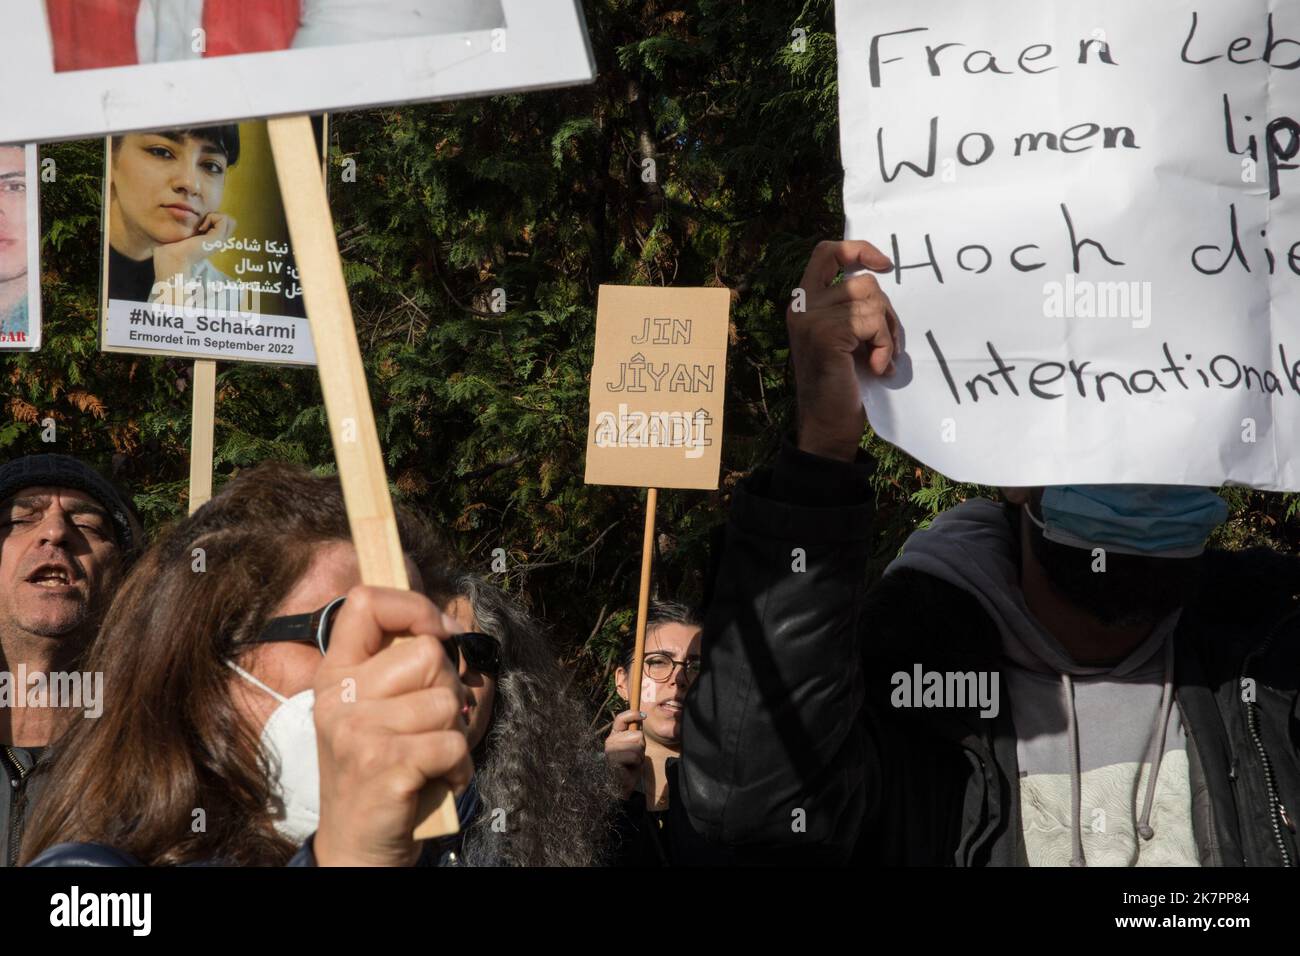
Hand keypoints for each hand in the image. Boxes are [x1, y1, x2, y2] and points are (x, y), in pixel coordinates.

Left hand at [151, 212, 236, 295]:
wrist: (171, 259)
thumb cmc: (170, 248)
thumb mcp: (179, 233)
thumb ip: (185, 225)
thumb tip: (181, 211)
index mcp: (210, 241)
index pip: (221, 223)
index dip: (211, 218)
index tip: (196, 227)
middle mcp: (218, 242)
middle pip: (229, 221)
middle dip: (215, 216)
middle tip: (200, 225)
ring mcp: (220, 241)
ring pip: (228, 219)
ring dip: (214, 216)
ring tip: (201, 227)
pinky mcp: (218, 238)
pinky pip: (223, 218)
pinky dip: (211, 218)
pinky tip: (200, 228)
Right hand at [312, 585, 471, 866]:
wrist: (355, 847)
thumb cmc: (380, 770)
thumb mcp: (375, 711)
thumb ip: (399, 665)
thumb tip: (449, 622)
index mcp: (335, 674)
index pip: (366, 602)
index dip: (413, 606)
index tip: (438, 632)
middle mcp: (338, 698)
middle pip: (428, 653)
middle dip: (448, 690)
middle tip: (429, 726)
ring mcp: (356, 732)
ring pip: (447, 702)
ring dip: (454, 735)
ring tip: (428, 758)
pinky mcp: (382, 766)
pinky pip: (452, 744)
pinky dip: (459, 768)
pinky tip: (436, 780)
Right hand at [603, 708, 646, 799]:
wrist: (619, 787)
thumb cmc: (628, 767)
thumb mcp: (634, 747)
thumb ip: (635, 734)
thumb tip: (641, 717)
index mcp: (614, 735)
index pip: (621, 718)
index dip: (633, 714)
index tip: (644, 715)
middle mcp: (610, 740)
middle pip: (637, 735)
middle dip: (641, 746)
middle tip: (634, 757)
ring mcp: (610, 750)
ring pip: (637, 745)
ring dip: (639, 756)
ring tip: (632, 763)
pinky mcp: (613, 759)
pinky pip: (634, 756)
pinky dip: (636, 763)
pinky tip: (629, 768)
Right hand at [787, 240, 899, 461]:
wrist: (827, 426)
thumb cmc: (842, 385)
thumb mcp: (844, 337)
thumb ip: (851, 308)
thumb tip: (881, 276)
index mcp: (803, 303)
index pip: (826, 253)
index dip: (857, 250)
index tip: (884, 265)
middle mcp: (802, 306)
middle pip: (862, 282)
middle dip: (885, 311)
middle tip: (886, 343)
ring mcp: (811, 319)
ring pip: (871, 300)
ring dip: (886, 331)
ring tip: (880, 359)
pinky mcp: (827, 334)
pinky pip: (873, 322)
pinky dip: (885, 346)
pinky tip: (878, 368)